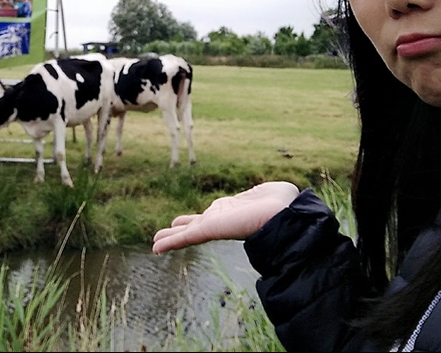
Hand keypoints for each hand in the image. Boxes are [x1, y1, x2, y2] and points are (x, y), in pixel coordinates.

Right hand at [152, 181, 299, 253]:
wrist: (285, 213)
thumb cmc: (283, 202)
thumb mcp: (265, 192)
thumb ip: (262, 193)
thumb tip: (277, 192)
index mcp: (230, 210)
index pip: (208, 217)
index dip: (194, 220)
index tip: (181, 223)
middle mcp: (220, 219)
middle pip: (194, 227)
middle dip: (177, 232)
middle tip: (160, 238)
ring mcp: (215, 225)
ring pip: (187, 234)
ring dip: (170, 239)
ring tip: (155, 245)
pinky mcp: (211, 229)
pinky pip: (186, 237)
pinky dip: (170, 242)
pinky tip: (156, 248)